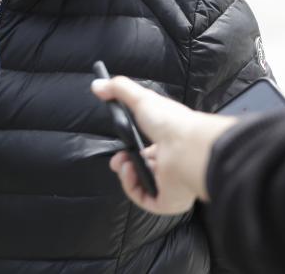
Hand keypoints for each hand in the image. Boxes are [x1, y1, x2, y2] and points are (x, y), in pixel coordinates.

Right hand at [91, 76, 236, 214]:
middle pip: (144, 170)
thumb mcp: (141, 98)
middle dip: (124, 164)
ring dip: (125, 174)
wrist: (187, 147)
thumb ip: (118, 89)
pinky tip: (129, 173)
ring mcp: (170, 185)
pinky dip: (131, 187)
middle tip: (117, 160)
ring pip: (142, 186)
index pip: (150, 152)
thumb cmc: (171, 122)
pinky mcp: (167, 200)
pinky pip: (144, 200)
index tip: (119, 146)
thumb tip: (97, 84)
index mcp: (170, 144)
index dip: (132, 150)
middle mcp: (171, 165)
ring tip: (123, 164)